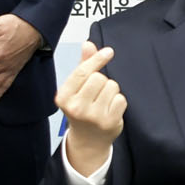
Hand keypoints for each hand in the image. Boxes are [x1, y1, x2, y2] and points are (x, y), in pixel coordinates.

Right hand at [57, 42, 125, 175]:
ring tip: (103, 102)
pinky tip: (110, 110)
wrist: (88, 140)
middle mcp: (76, 107)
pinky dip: (118, 102)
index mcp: (64, 97)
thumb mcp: (77, 88)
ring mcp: (93, 116)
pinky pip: (121, 99)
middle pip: (99, 78)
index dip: (97, 59)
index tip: (109, 52)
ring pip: (112, 86)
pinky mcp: (108, 122)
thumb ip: (83, 65)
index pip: (82, 72)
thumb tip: (88, 44)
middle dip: (102, 81)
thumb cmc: (82, 109)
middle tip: (97, 94)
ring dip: (111, 91)